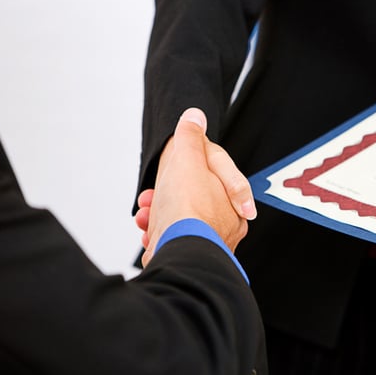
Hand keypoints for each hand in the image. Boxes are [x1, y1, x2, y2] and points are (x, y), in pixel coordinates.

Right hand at [138, 108, 255, 265]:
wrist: (178, 255)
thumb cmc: (187, 209)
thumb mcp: (188, 159)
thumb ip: (190, 137)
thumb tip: (195, 115)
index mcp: (231, 204)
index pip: (211, 178)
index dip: (188, 167)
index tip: (173, 166)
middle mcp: (224, 228)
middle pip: (191, 201)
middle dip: (166, 195)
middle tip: (149, 195)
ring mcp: (206, 246)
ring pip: (178, 222)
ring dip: (157, 214)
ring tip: (144, 214)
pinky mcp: (187, 259)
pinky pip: (171, 241)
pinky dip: (157, 234)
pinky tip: (148, 233)